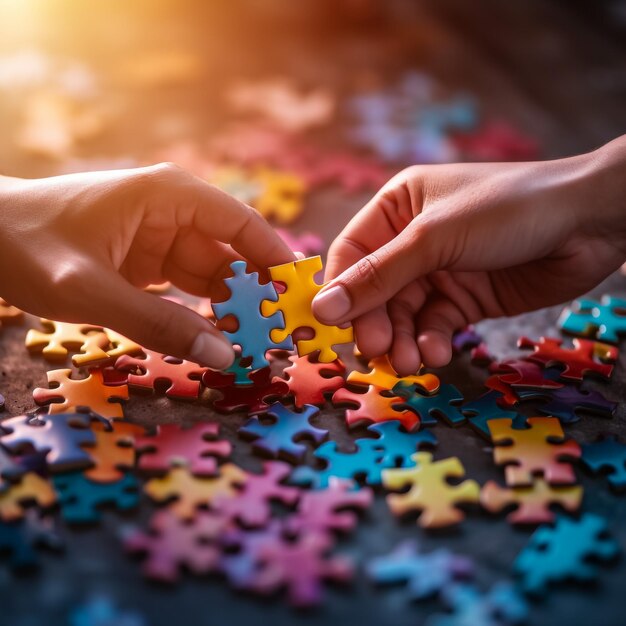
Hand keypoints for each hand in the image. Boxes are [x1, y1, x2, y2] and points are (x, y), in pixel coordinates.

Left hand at [0, 163, 293, 368]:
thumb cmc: (26, 246)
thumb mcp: (89, 289)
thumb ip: (157, 324)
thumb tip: (224, 357)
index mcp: (169, 196)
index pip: (243, 225)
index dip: (276, 261)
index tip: (300, 299)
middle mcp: (174, 214)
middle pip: (234, 257)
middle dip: (258, 297)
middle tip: (282, 339)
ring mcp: (163, 240)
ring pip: (215, 279)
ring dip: (235, 312)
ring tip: (258, 349)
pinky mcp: (150, 264)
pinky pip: (190, 292)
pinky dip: (205, 317)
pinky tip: (221, 341)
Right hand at [313, 137, 625, 373]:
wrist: (589, 223)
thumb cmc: (508, 209)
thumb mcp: (434, 238)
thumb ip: (379, 276)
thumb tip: (323, 310)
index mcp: (397, 207)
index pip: (351, 253)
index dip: (340, 291)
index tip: (333, 326)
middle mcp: (412, 239)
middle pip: (375, 291)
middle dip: (377, 323)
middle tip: (379, 353)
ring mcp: (440, 270)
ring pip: (403, 314)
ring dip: (403, 340)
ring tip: (412, 363)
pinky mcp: (465, 298)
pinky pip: (434, 325)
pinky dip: (432, 341)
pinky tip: (438, 352)